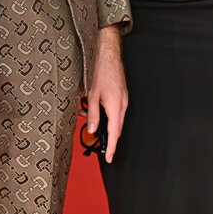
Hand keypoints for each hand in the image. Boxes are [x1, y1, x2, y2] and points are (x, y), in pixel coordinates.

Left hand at [86, 25, 127, 162]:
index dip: (111, 148)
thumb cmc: (102, 72)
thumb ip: (92, 115)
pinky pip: (116, 111)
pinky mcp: (122, 95)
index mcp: (116, 107)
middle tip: (100, 147)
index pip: (114, 134)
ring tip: (88, 119)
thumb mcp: (92, 95)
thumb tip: (91, 130)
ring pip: (115, 120)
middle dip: (108, 139)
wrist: (110, 55)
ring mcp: (124, 100)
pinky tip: (95, 109)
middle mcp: (123, 105)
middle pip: (116, 129)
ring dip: (104, 124)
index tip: (109, 158)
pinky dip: (107, 115)